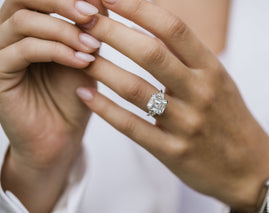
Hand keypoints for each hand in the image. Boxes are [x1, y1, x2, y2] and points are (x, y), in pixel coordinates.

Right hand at [0, 0, 101, 211]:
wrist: (62, 135)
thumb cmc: (75, 95)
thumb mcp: (87, 55)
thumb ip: (89, 28)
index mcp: (31, 25)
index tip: (99, 4)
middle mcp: (10, 34)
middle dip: (62, 3)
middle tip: (92, 14)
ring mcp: (0, 52)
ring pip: (23, 21)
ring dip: (64, 31)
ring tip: (92, 46)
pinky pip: (24, 50)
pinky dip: (56, 51)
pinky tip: (82, 61)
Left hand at [76, 0, 268, 210]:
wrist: (250, 168)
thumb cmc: (230, 120)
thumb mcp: (219, 82)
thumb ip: (188, 58)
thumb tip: (150, 29)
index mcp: (212, 70)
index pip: (173, 29)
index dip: (139, 8)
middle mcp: (201, 93)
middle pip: (150, 53)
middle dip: (112, 32)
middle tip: (85, 20)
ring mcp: (186, 124)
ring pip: (135, 89)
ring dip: (101, 69)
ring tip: (78, 55)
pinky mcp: (172, 151)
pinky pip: (132, 127)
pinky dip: (104, 109)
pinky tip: (84, 94)